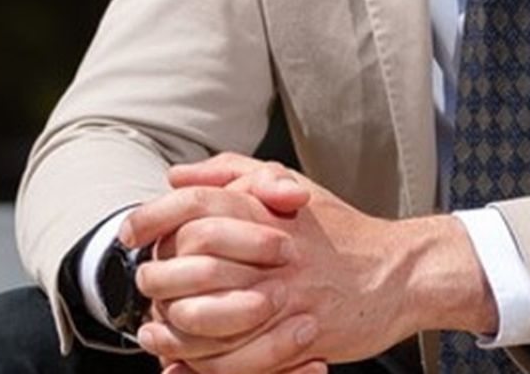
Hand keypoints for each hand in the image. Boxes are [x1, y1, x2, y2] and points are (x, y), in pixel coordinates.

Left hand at [128, 154, 496, 373]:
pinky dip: (205, 362)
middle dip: (156, 277)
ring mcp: (287, 293)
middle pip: (192, 262)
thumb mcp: (292, 186)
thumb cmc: (341, 231)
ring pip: (207, 317)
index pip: (197, 204)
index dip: (154, 216)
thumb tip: (177, 176)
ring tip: (154, 331)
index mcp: (268, 209)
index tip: (129, 233)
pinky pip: (237, 356)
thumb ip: (234, 174)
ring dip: (172, 328)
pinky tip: (188, 359)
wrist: (400, 272)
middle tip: (143, 286)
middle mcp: (273, 249)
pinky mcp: (300, 333)